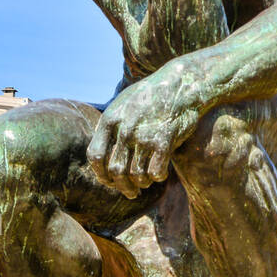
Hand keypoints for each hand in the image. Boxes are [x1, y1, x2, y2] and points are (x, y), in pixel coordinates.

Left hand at [88, 70, 199, 197]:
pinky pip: (156, 172)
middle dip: (123, 187)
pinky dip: (158, 177)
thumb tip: (101, 151)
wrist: (181, 84)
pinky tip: (162, 174)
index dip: (101, 174)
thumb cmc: (152, 95)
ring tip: (146, 183)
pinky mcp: (164, 141)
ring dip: (142, 184)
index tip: (109, 181)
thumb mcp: (124, 103)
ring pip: (137, 175)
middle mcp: (124, 130)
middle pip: (116, 171)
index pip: (96, 156)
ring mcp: (144, 136)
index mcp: (110, 120)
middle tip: (131, 192)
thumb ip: (112, 125)